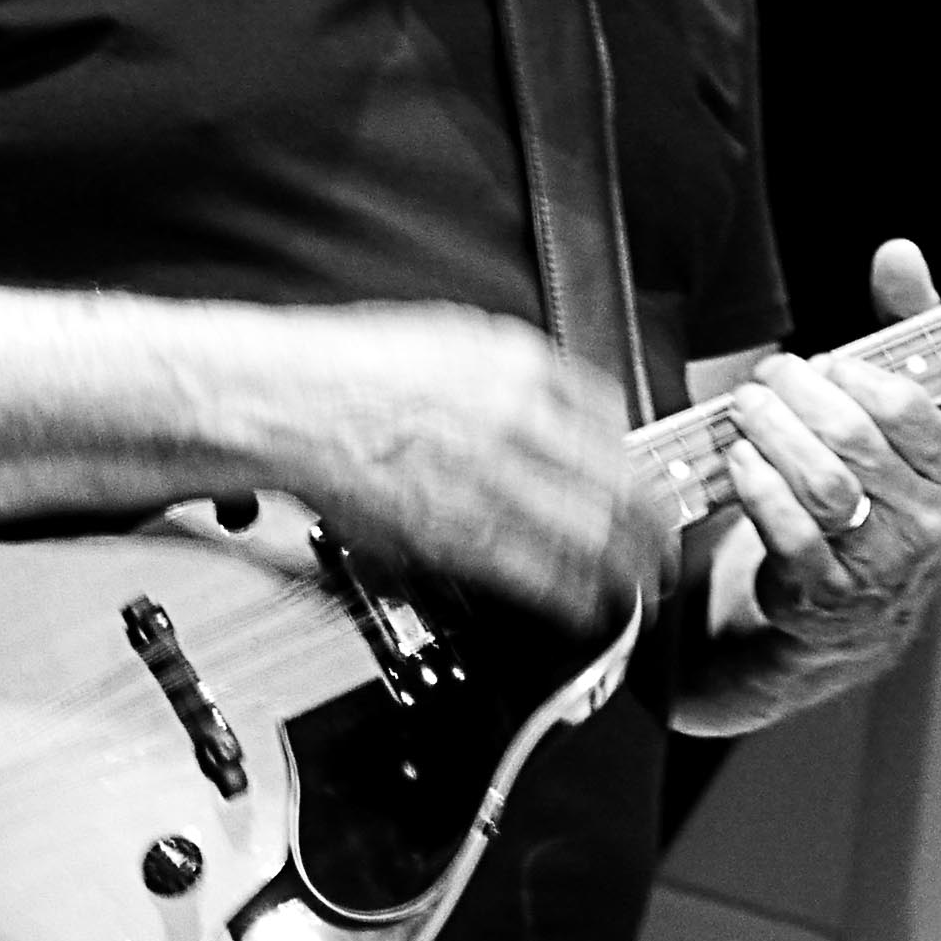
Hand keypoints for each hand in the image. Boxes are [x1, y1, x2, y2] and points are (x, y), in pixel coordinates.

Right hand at [279, 304, 657, 630]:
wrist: (276, 399)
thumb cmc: (343, 366)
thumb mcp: (448, 335)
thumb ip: (513, 369)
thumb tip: (561, 404)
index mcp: (515, 368)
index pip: (610, 420)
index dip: (636, 459)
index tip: (643, 478)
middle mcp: (512, 422)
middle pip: (614, 483)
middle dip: (650, 524)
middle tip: (664, 544)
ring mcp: (482, 479)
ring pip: (584, 534)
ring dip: (622, 567)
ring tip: (640, 584)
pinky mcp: (447, 532)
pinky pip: (530, 573)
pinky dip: (568, 595)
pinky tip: (583, 605)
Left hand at [716, 239, 940, 651]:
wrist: (854, 606)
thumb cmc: (877, 494)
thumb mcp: (903, 415)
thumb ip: (905, 330)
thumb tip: (899, 254)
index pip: (904, 403)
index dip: (848, 374)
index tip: (821, 365)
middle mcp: (929, 521)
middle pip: (853, 437)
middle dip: (795, 395)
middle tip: (767, 380)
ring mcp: (880, 561)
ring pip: (822, 483)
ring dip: (770, 435)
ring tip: (747, 412)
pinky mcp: (826, 591)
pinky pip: (788, 530)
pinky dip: (756, 487)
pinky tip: (740, 461)